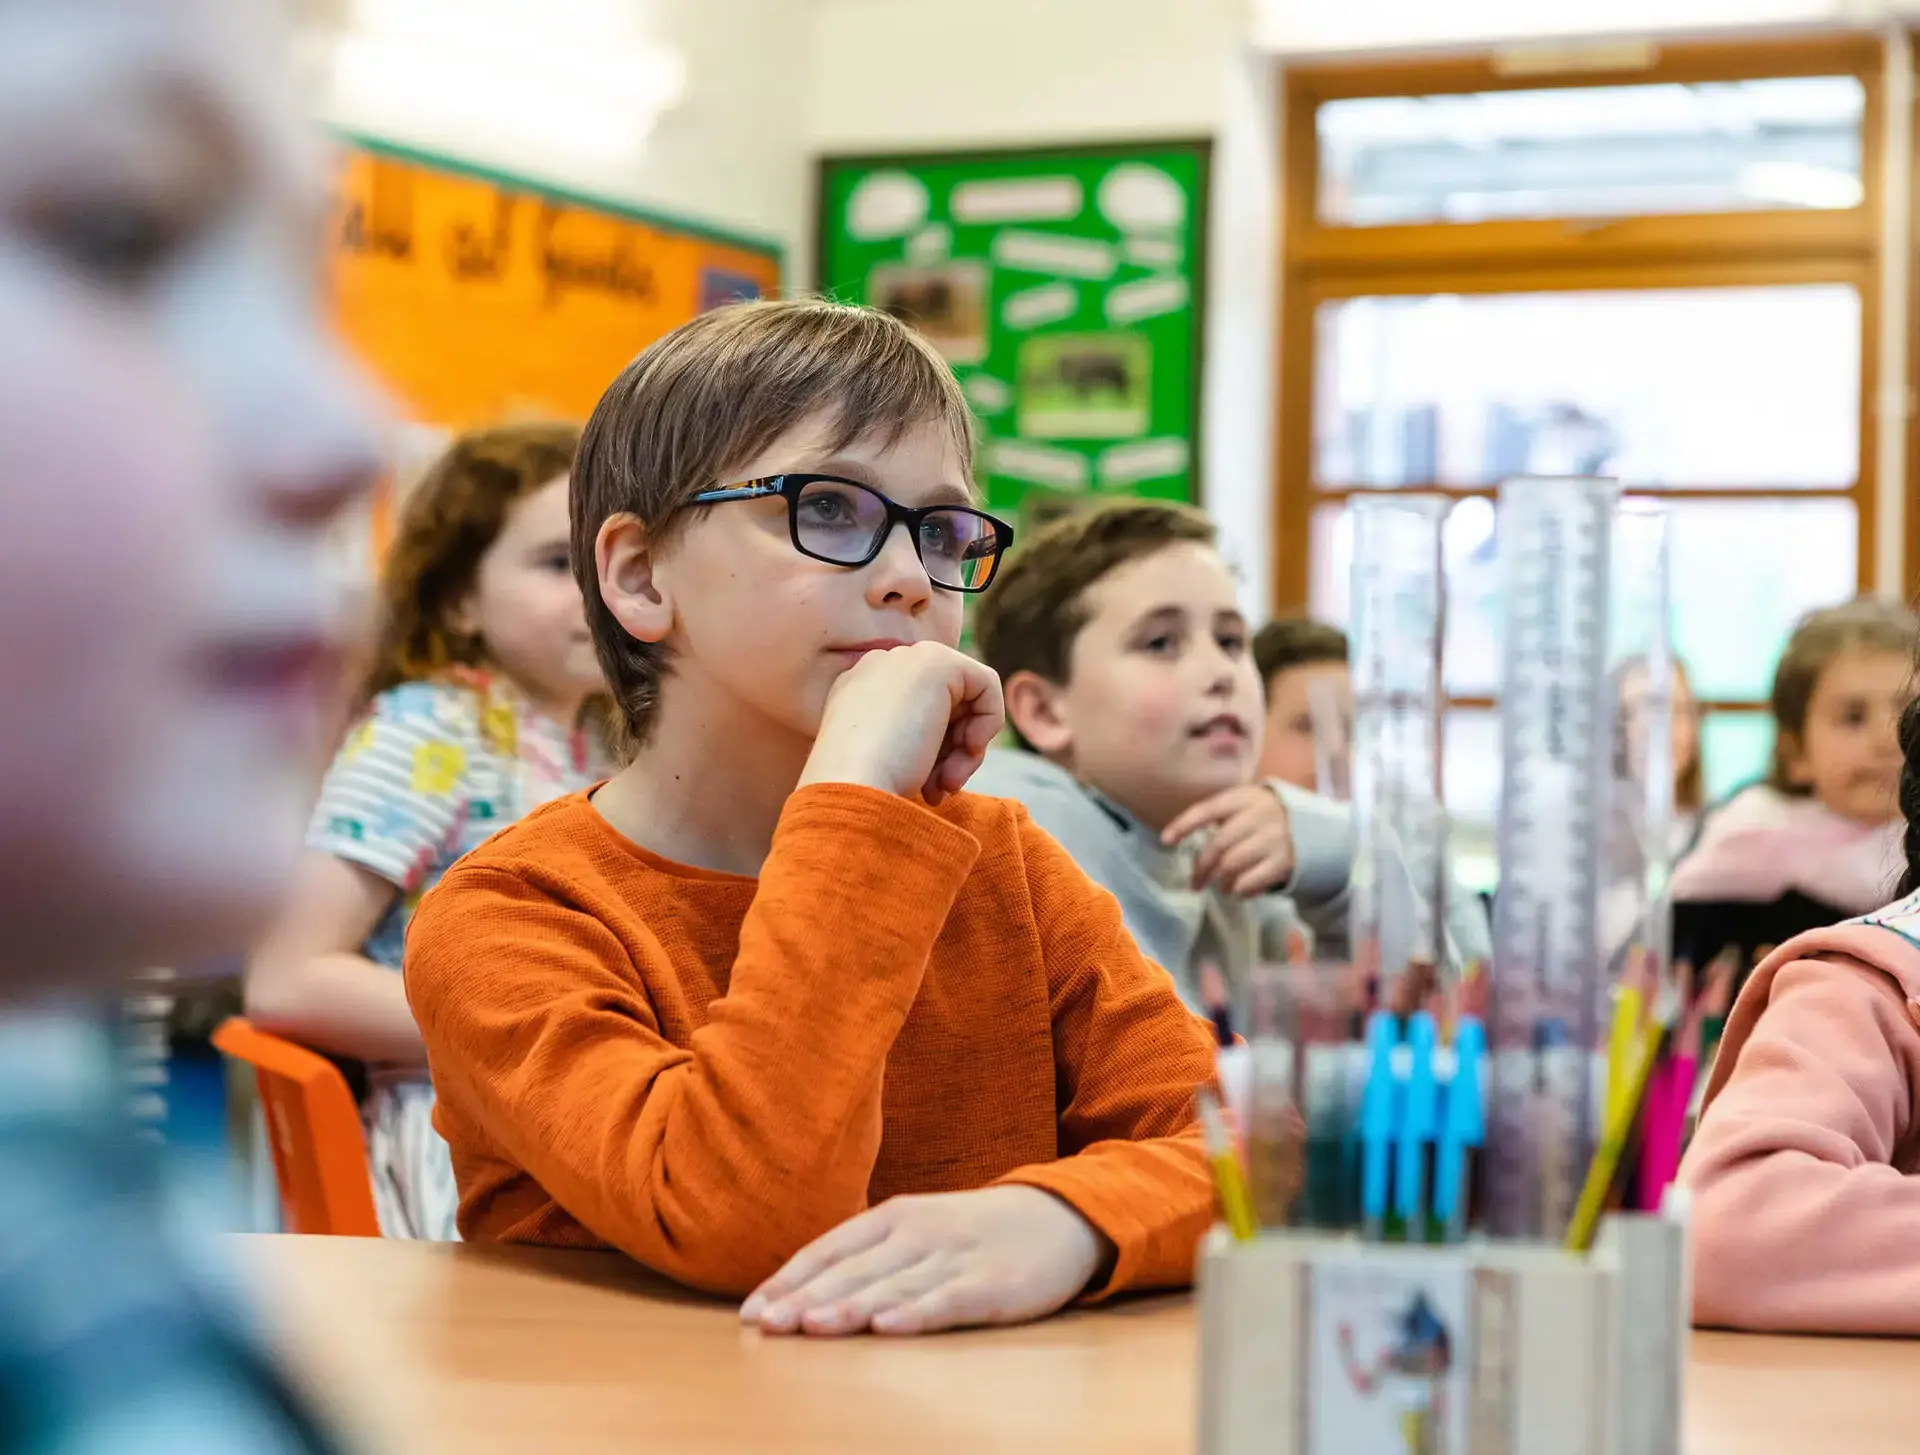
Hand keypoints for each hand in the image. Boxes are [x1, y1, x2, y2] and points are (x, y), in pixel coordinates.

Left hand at [738, 1185, 1108, 1336]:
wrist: (1059, 1216)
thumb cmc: (973, 1232)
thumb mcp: (917, 1230)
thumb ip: (868, 1256)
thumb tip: (804, 1292)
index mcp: (893, 1217)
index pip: (829, 1249)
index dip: (789, 1280)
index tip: (751, 1311)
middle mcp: (917, 1233)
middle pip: (852, 1270)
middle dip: (805, 1299)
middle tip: (765, 1325)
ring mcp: (955, 1256)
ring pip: (892, 1285)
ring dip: (848, 1307)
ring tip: (808, 1326)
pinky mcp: (991, 1283)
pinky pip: (947, 1300)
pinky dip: (915, 1313)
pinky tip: (886, 1327)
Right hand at [798, 642, 1003, 805]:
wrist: (851, 786)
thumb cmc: (864, 789)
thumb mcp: (884, 762)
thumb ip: (912, 742)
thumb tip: (961, 744)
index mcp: (858, 690)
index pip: (916, 712)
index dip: (932, 752)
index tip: (928, 788)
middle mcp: (879, 666)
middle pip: (943, 705)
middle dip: (951, 752)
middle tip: (944, 789)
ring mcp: (907, 658)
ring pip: (964, 702)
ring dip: (964, 752)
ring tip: (947, 786)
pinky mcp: (938, 661)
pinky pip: (986, 685)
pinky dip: (988, 723)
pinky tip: (969, 750)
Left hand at [1160, 784, 1294, 896]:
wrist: (1315, 830)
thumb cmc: (1266, 819)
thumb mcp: (1247, 807)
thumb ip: (1220, 819)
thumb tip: (1187, 846)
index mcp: (1244, 797)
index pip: (1207, 810)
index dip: (1184, 824)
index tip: (1166, 840)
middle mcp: (1260, 815)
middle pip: (1217, 844)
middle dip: (1201, 867)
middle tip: (1195, 883)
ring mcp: (1274, 839)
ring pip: (1230, 865)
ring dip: (1219, 881)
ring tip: (1220, 886)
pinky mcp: (1285, 862)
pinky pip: (1249, 882)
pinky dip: (1238, 890)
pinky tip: (1238, 890)